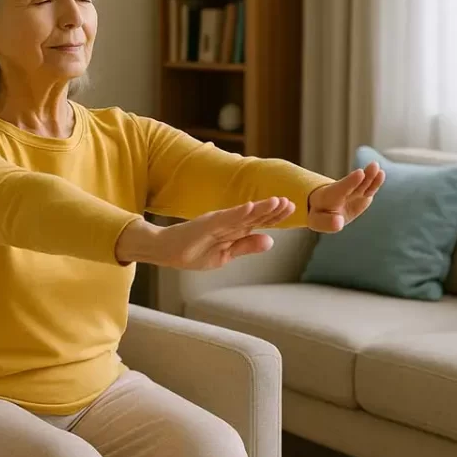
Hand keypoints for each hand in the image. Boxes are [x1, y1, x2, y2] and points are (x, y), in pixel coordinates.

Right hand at [115, 197, 295, 270]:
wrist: (164, 250)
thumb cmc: (192, 252)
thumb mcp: (225, 255)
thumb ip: (246, 246)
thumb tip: (270, 240)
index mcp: (232, 230)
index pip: (257, 222)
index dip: (274, 216)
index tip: (292, 209)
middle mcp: (226, 223)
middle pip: (253, 216)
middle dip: (272, 210)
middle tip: (291, 202)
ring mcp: (215, 222)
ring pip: (241, 215)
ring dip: (259, 208)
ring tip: (276, 201)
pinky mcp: (204, 225)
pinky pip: (223, 219)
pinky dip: (236, 213)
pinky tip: (248, 207)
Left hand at [307, 161, 385, 232]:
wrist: (325, 209)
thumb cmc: (319, 216)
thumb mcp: (317, 221)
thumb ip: (327, 223)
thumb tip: (339, 223)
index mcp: (328, 197)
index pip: (340, 189)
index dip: (350, 182)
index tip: (360, 173)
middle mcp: (342, 192)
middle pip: (353, 184)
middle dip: (361, 177)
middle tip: (373, 165)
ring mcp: (353, 193)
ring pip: (363, 184)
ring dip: (371, 176)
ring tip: (376, 166)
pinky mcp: (363, 196)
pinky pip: (369, 189)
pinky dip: (375, 183)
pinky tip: (380, 174)